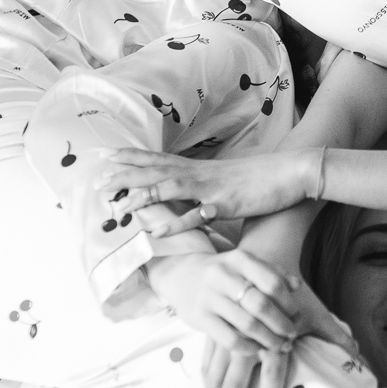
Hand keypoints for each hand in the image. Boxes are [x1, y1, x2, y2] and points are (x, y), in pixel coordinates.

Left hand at [97, 147, 322, 230]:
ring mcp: (211, 188)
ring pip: (169, 189)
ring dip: (142, 197)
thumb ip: (203, 186)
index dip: (128, 157)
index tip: (103, 156)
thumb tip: (188, 195)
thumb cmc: (259, 178)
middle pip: (154, 171)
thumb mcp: (225, 180)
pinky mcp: (226, 204)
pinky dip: (176, 223)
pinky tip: (159, 231)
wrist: (290, 171)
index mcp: (197, 168)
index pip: (156, 159)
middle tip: (96, 182)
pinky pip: (197, 215)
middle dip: (123, 176)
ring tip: (118, 208)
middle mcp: (199, 174)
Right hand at [146, 245, 300, 352]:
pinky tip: (257, 349)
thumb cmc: (225, 273)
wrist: (182, 275)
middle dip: (281, 324)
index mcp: (239, 259)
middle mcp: (222, 275)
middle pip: (261, 305)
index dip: (289, 303)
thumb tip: (297, 286)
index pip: (272, 283)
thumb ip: (272, 273)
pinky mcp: (199, 317)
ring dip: (268, 339)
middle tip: (291, 334)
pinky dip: (248, 347)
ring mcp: (209, 297)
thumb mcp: (246, 265)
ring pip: (247, 324)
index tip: (297, 315)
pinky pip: (229, 339)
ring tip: (280, 345)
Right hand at [205, 279, 361, 387]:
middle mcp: (247, 338)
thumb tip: (359, 356)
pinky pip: (205, 368)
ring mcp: (226, 336)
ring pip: (213, 378)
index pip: (273, 378)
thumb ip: (336, 337)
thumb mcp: (316, 314)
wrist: (263, 261)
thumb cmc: (293, 294)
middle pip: (233, 384)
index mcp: (275, 336)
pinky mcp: (213, 334)